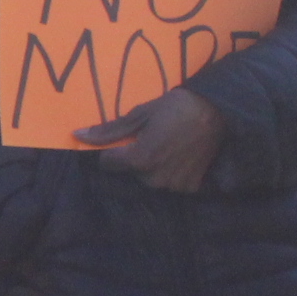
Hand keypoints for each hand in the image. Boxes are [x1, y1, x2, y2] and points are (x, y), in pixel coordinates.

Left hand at [77, 87, 225, 192]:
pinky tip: (180, 155)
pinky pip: (170, 183)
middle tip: (153, 138)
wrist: (218, 111)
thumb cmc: (176, 107)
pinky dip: (171, 172)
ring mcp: (173, 185)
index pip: (108, 163)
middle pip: (131, 172)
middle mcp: (154, 178)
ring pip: (150, 179)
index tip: (126, 139)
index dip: (113, 150)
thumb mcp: (140, 114)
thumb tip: (78, 136)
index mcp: (139, 160)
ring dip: (153, 166)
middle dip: (135, 158)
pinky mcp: (190, 188)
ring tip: (168, 145)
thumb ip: (109, 131)